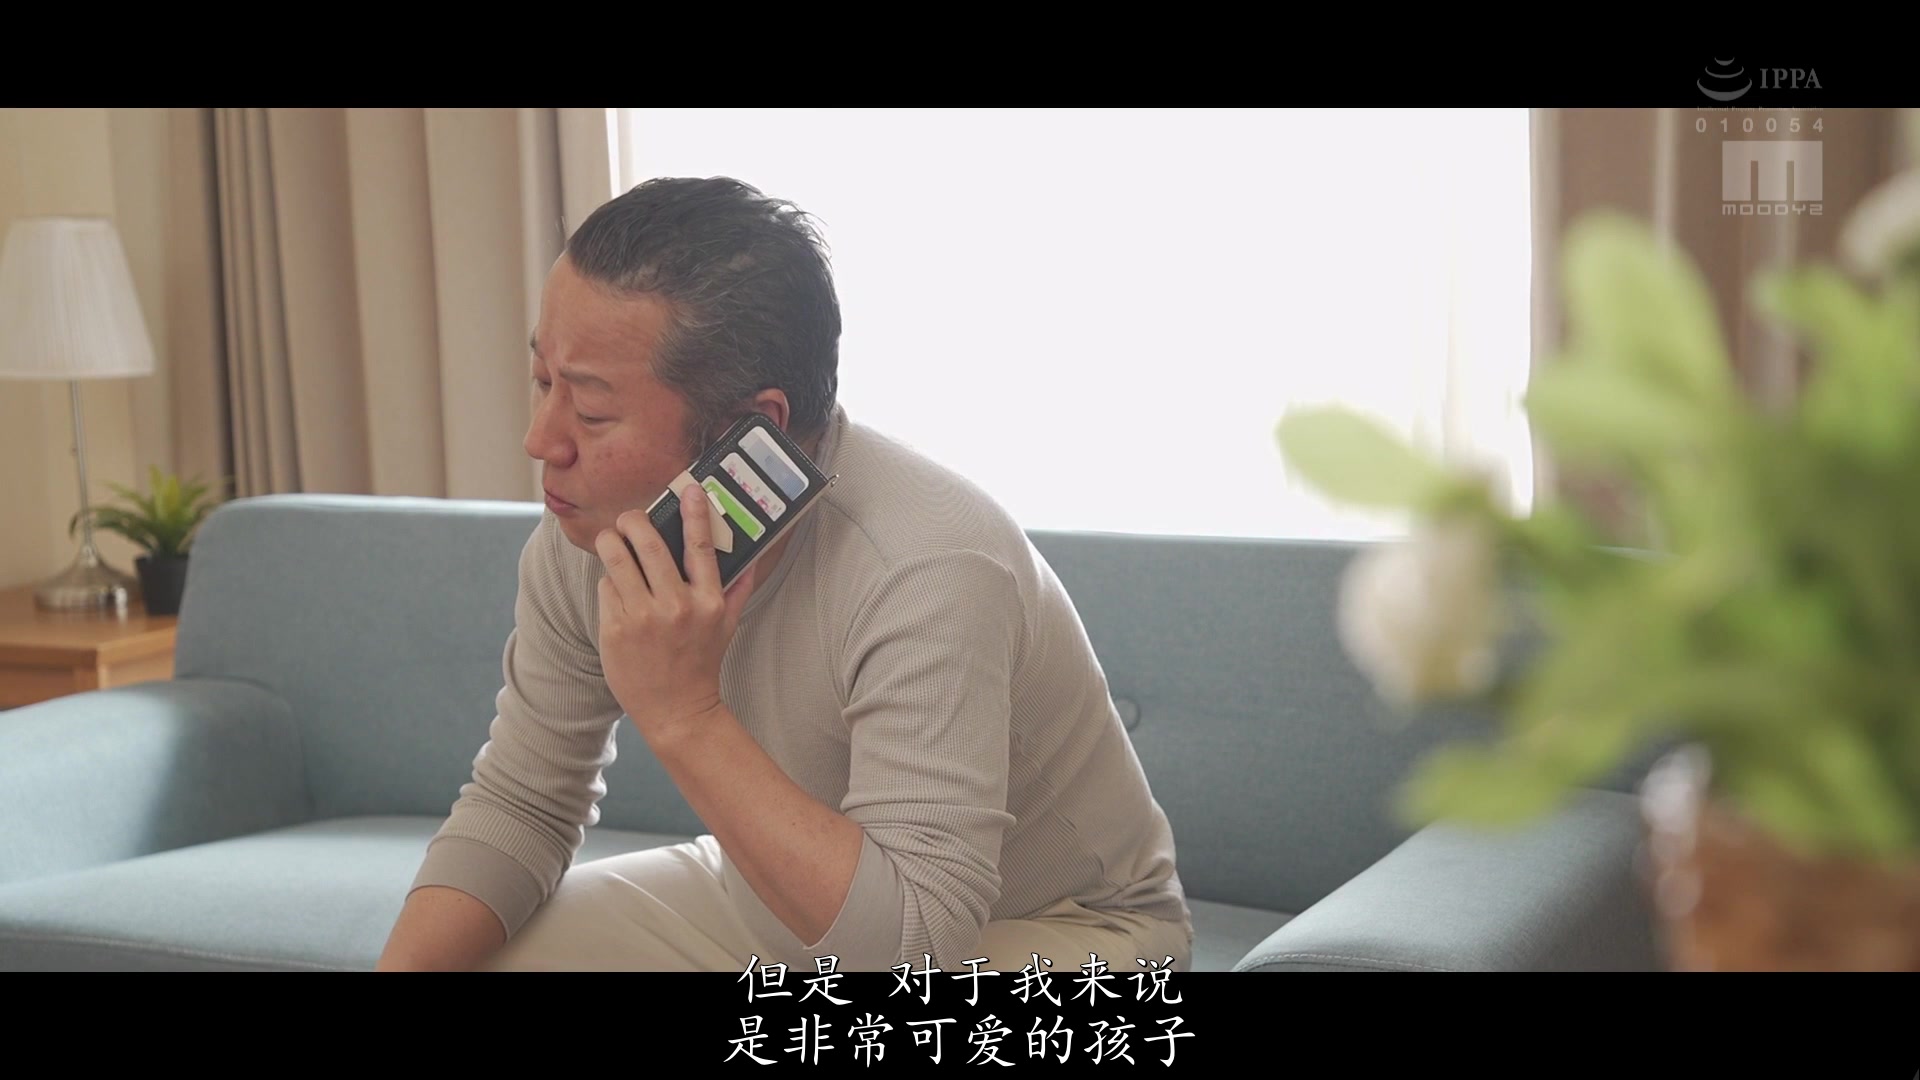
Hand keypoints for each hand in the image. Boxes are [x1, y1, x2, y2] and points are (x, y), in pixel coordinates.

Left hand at [594, 483, 757, 740]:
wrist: (677, 711)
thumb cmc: (701, 665)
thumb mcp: (726, 627)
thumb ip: (737, 590)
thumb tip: (752, 559)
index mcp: (708, 601)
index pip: (701, 546)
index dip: (696, 513)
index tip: (690, 489)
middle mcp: (676, 605)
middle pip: (646, 543)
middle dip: (633, 522)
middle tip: (629, 520)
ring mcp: (644, 617)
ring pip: (616, 558)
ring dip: (610, 543)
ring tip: (610, 542)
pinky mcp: (616, 629)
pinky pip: (606, 589)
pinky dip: (609, 584)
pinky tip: (617, 593)